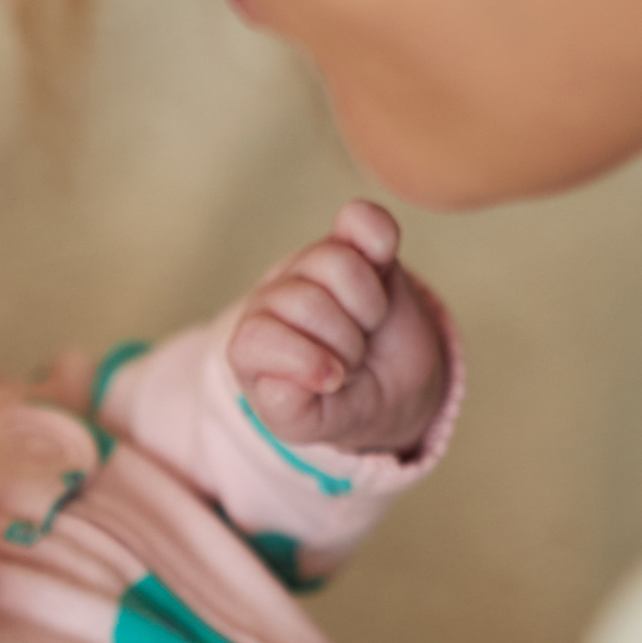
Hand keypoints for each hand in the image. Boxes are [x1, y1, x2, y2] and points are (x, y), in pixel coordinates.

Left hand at [231, 199, 448, 457]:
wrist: (389, 384)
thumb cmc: (340, 402)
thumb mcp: (308, 424)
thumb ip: (287, 411)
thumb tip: (280, 379)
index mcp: (251, 343)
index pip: (258, 337)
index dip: (304, 362)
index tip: (332, 381)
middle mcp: (275, 297)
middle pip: (307, 303)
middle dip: (344, 342)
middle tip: (351, 358)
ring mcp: (315, 265)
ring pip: (338, 264)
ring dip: (367, 308)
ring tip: (364, 327)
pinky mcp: (357, 243)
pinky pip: (363, 219)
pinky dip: (378, 237)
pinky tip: (383, 264)